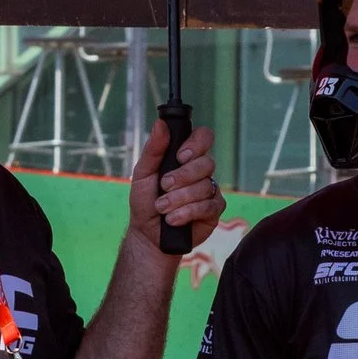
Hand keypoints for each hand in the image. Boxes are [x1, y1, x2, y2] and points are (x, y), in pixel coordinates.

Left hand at [128, 117, 223, 251]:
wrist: (148, 234)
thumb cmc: (145, 202)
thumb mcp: (143, 173)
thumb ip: (153, 149)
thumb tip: (160, 124)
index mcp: (186, 157)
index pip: (203, 138)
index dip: (196, 144)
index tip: (180, 157)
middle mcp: (201, 171)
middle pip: (207, 163)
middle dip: (183, 177)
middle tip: (165, 186)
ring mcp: (210, 190)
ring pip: (205, 186)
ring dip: (180, 199)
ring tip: (163, 208)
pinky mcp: (214, 210)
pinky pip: (209, 206)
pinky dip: (188, 212)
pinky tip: (174, 219)